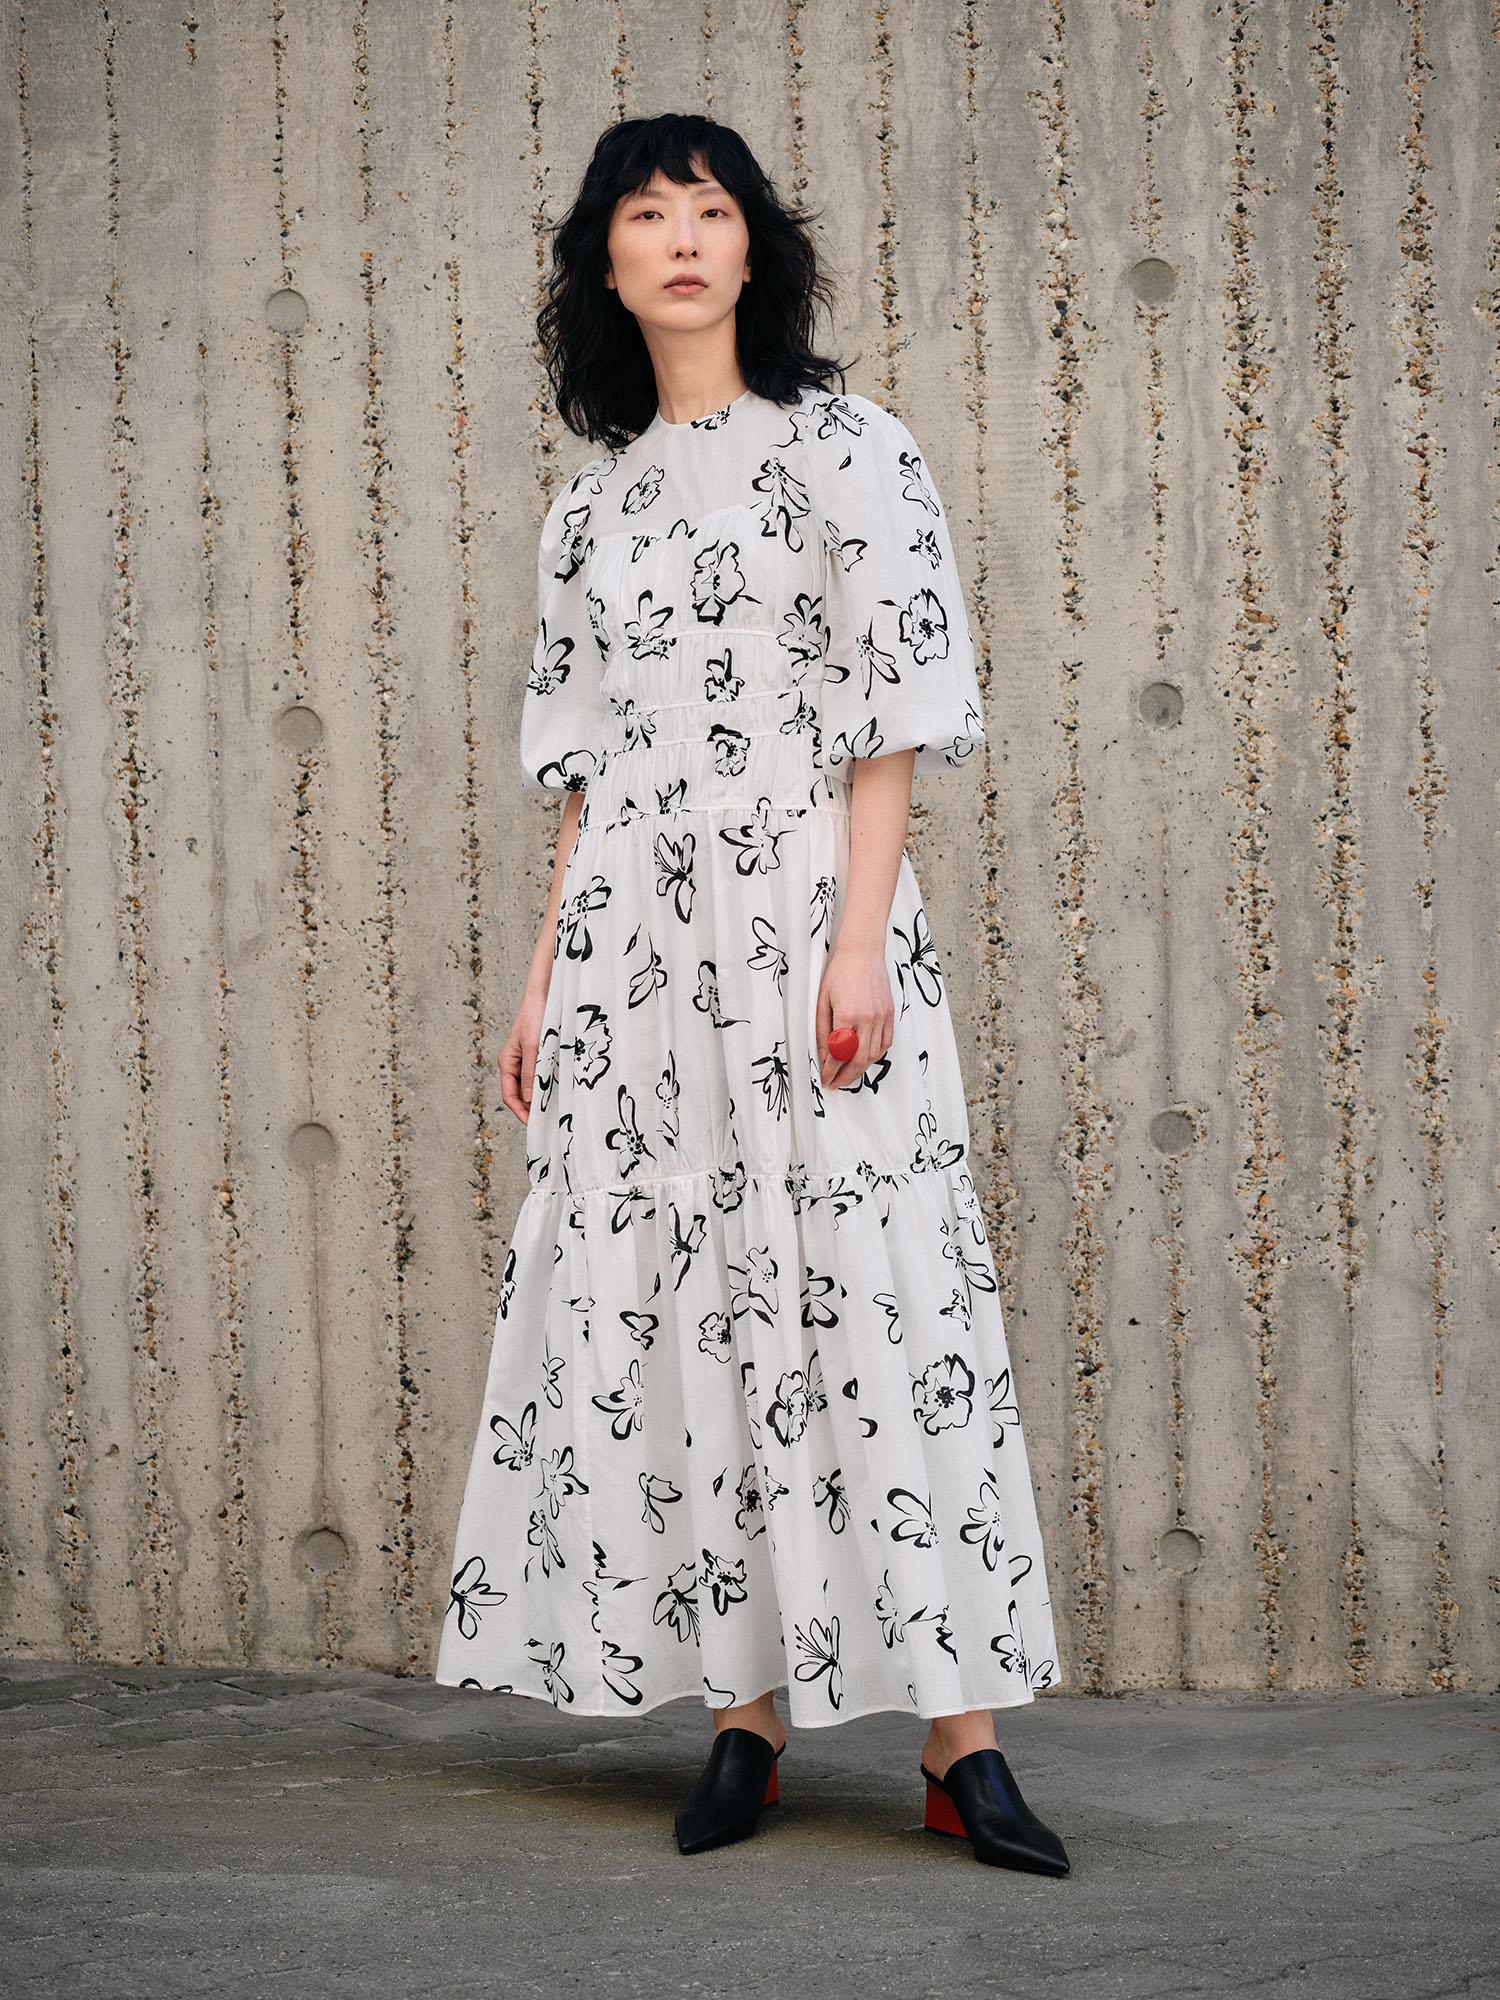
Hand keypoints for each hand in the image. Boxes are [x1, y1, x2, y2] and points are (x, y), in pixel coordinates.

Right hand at [499, 985, 549, 1123]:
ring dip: (539, 1097)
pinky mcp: (538, 1055)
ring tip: (553, 1109)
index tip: (532, 1124)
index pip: (509, 1095)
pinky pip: (539, 1076)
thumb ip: (530, 1073)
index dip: (519, 1112)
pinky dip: (546, 1085)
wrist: (544, 996)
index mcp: (507, 1062)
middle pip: (519, 1094)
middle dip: (530, 1108)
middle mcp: (515, 1064)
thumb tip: (528, 1098)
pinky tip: (558, 1091)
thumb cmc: (535, 1017)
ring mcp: (526, 1060)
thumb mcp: (533, 1046)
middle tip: (546, 1121)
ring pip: (530, 1086)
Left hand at [815, 944, 893, 1089]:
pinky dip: (876, 1055)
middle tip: (836, 1083)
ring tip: (849, 1075)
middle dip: (846, 1076)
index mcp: (847, 1014)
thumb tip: (823, 1055)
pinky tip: (866, 1059)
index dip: (831, 1070)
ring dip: (861, 1069)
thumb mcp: (822, 1000)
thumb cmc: (840, 971)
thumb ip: (822, 1030)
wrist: (863, 952)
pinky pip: (886, 1042)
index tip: (825, 1078)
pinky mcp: (890, 1013)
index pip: (839, 1053)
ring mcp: (881, 1017)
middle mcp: (868, 1018)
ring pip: (874, 1054)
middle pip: (859, 1059)